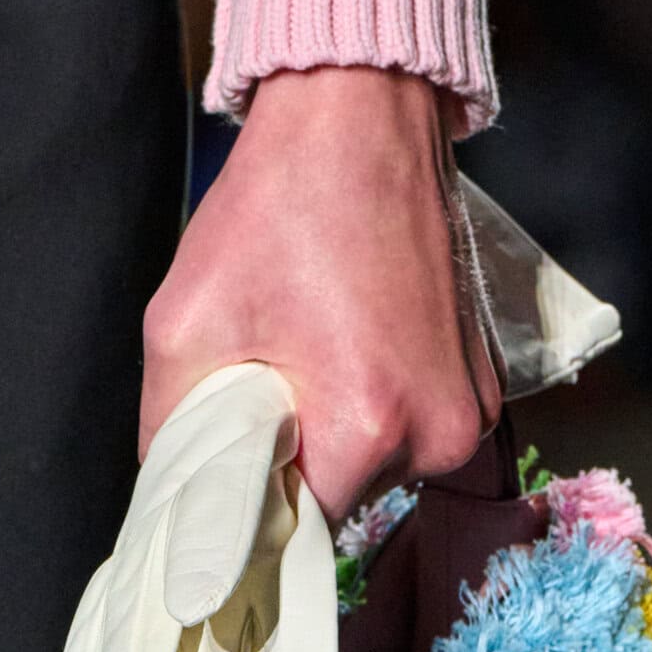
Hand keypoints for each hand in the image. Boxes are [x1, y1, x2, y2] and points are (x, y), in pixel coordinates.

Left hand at [141, 69, 502, 522]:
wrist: (359, 117)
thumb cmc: (274, 207)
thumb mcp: (183, 323)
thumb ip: (169, 431)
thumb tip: (171, 502)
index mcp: (368, 424)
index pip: (296, 534)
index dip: (249, 516)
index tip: (222, 486)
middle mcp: (437, 432)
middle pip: (337, 504)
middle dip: (288, 466)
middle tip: (260, 392)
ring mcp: (470, 411)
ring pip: (374, 471)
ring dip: (330, 438)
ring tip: (307, 356)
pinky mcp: (482, 387)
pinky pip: (408, 434)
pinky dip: (370, 410)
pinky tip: (345, 345)